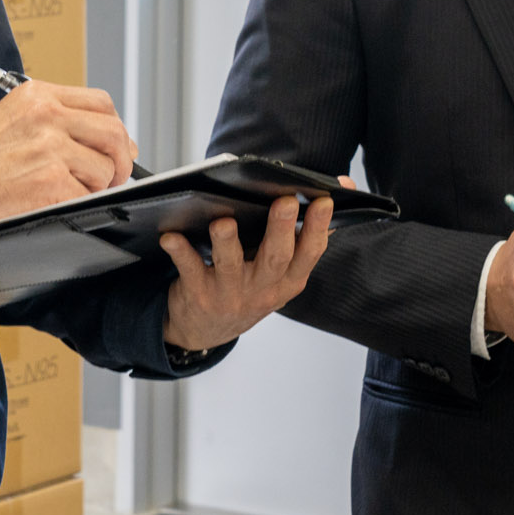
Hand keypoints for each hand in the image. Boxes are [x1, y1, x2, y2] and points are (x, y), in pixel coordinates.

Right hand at [0, 82, 137, 235]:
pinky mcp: (50, 181)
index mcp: (38, 95)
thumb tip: (112, 140)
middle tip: (113, 176)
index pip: (102, 103)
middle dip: (121, 160)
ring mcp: (50, 147)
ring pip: (105, 167)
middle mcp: (47, 115)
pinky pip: (87, 194)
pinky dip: (78, 203)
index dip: (116, 128)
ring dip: (95, 186)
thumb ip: (57, 120)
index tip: (116, 147)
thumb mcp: (12, 119)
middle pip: (114, 132)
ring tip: (68, 190)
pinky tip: (53, 201)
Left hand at [159, 194, 333, 351]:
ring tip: (224, 222)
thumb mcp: (284, 269)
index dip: (319, 227)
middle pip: (275, 258)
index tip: (324, 201)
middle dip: (281, 229)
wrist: (208, 330)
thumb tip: (342, 185)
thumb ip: (306, 230)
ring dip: (227, 242)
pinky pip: (190, 269)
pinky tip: (171, 236)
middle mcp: (263, 288)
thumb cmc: (250, 285)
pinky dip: (180, 252)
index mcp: (289, 279)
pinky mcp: (199, 294)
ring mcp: (231, 293)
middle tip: (285, 202)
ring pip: (231, 265)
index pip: (309, 252)